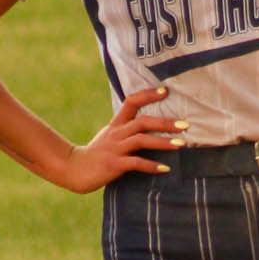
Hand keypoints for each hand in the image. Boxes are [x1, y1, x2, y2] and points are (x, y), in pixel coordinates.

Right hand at [58, 86, 185, 193]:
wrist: (73, 169)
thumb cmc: (95, 154)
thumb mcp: (109, 136)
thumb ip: (125, 130)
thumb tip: (147, 127)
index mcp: (116, 125)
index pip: (131, 101)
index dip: (148, 94)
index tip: (166, 90)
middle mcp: (117, 134)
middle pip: (143, 122)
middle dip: (165, 123)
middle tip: (185, 125)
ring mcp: (115, 148)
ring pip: (141, 141)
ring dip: (163, 142)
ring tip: (181, 145)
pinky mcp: (113, 164)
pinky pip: (135, 163)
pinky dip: (151, 166)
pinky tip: (165, 169)